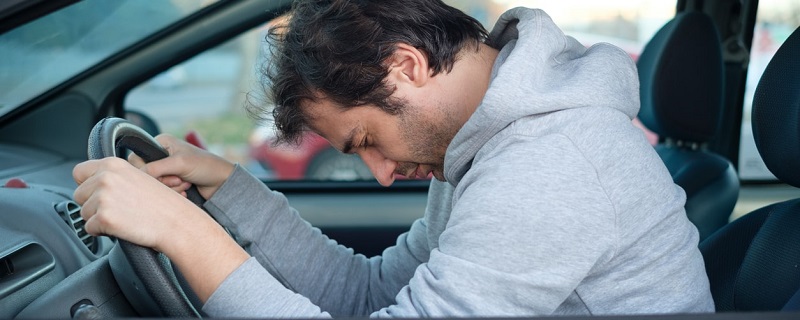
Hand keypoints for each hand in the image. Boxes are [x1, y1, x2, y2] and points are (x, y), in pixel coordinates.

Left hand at [72, 157, 248, 301]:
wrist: (177, 223)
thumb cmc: (162, 204)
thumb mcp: (138, 178)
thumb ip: (114, 176)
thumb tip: (92, 183)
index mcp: (113, 164)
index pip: (79, 172)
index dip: (87, 184)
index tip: (99, 193)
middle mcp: (105, 177)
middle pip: (78, 195)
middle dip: (92, 204)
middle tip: (117, 209)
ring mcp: (103, 197)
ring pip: (83, 213)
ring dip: (98, 219)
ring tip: (123, 218)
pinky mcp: (103, 217)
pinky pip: (89, 229)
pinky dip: (102, 232)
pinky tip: (122, 227)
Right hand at [128, 134, 234, 198]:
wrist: (223, 183)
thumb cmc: (206, 167)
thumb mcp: (179, 164)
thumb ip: (156, 168)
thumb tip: (137, 176)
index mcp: (161, 143)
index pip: (136, 159)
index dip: (147, 171)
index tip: (165, 174)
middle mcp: (161, 155)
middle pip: (145, 174)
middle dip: (163, 181)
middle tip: (179, 180)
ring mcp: (166, 169)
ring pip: (154, 185)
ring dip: (171, 188)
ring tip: (186, 184)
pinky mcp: (172, 182)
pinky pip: (163, 192)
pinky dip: (174, 193)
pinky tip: (186, 191)